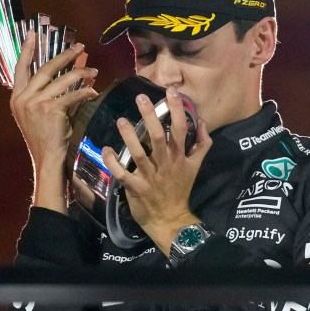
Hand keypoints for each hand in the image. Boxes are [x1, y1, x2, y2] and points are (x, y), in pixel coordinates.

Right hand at [10, 30, 98, 211]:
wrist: (47, 160)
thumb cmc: (47, 138)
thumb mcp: (40, 114)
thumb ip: (50, 94)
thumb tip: (70, 75)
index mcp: (17, 97)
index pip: (21, 68)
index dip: (27, 50)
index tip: (33, 34)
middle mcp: (22, 98)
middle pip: (46, 69)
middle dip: (65, 56)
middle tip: (79, 47)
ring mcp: (35, 103)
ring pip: (62, 80)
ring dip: (81, 73)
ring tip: (94, 71)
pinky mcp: (50, 109)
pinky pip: (71, 94)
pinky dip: (85, 92)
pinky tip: (94, 91)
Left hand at [102, 86, 211, 254]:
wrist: (171, 218)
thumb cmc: (180, 189)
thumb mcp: (195, 166)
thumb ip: (202, 143)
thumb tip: (203, 121)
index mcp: (179, 156)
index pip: (181, 129)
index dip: (177, 110)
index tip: (171, 92)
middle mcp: (165, 164)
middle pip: (158, 137)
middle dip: (150, 117)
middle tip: (140, 98)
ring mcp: (150, 176)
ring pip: (139, 154)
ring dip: (129, 137)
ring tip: (121, 120)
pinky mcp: (136, 187)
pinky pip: (122, 174)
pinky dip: (113, 162)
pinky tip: (106, 149)